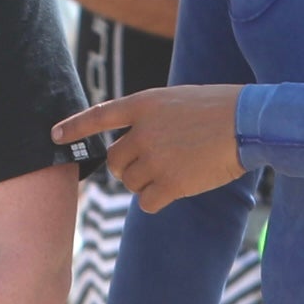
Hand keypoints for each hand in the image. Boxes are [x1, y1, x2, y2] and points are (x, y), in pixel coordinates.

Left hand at [50, 84, 247, 205]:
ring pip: (130, 183)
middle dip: (127, 167)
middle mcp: (143, 132)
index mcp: (145, 104)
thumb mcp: (178, 101)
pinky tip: (176, 189)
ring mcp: (155, 158)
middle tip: (152, 166)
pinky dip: (156, 200)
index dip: (74, 127)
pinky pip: (145, 202)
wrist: (248, 123)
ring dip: (145, 183)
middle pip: (114, 161)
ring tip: (175, 171)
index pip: (99, 116)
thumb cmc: (220, 109)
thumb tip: (135, 148)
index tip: (55, 136)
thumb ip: (152, 118)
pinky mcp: (170, 183)